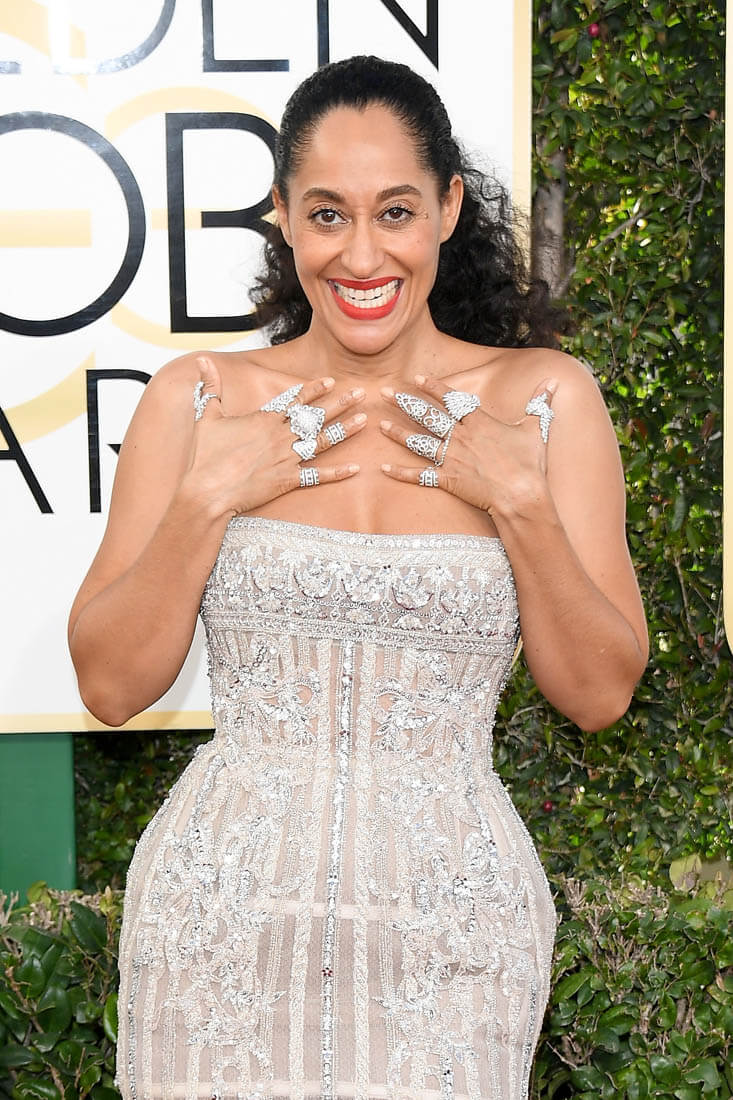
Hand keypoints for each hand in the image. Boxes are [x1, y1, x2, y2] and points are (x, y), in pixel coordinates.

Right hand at [186, 357, 364, 516]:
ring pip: (322, 441)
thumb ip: (210, 387)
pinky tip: (355, 468)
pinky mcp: (287, 480)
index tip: (332, 381)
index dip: (314, 389)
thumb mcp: (207, 417)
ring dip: (345, 430)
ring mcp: (286, 458)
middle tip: (361, 392)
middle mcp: (280, 436)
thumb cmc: (206, 456)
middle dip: (340, 403)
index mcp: (264, 419)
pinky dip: (337, 473)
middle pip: (316, 416)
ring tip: (364, 421)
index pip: (294, 400)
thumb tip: (203, 360)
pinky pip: (317, 475)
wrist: (208, 490)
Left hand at [379, 374, 556, 516]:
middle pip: (428, 416)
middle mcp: (461, 437)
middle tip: (384, 392)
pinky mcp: (448, 480)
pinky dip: (401, 473)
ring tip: (380, 425)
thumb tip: (554, 381)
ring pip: (419, 442)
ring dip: (398, 434)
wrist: (521, 495)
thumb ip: (541, 403)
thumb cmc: (530, 463)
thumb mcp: (536, 428)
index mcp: (479, 422)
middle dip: (405, 403)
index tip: (417, 377)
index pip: (452, 399)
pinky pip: (419, 476)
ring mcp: (452, 459)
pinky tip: (384, 468)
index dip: (434, 387)